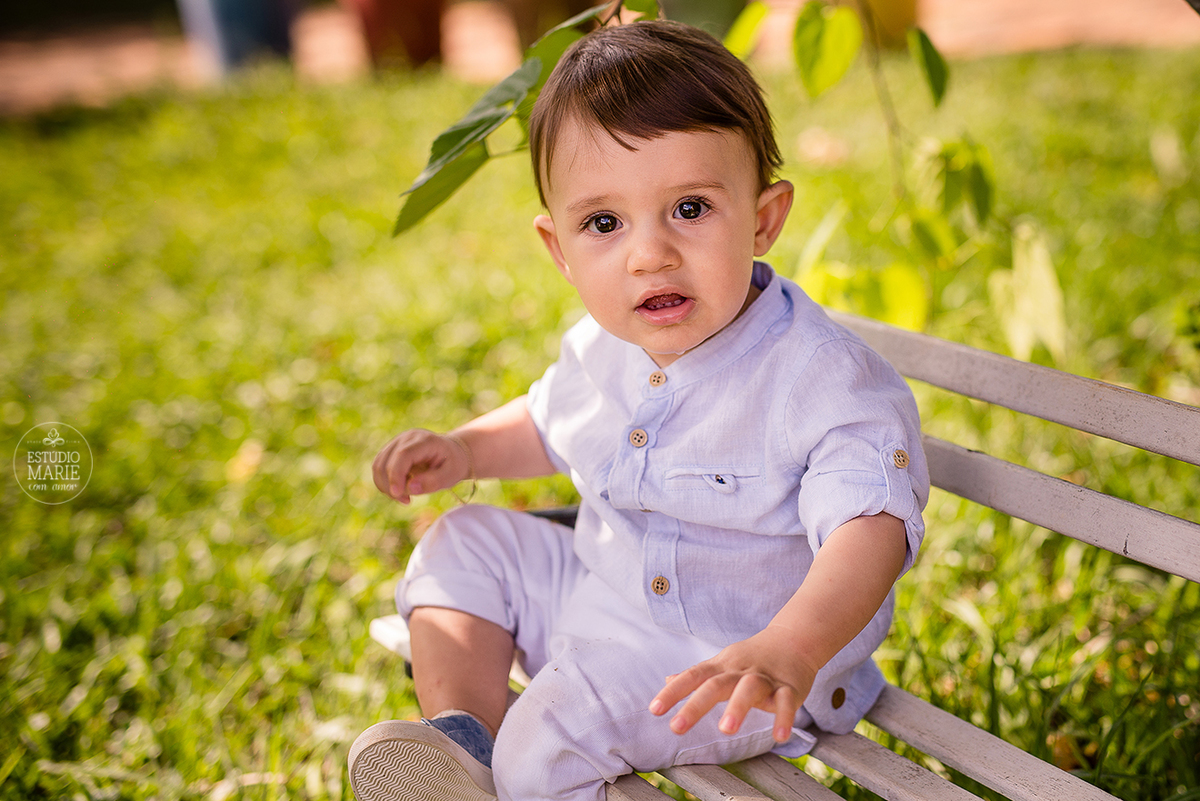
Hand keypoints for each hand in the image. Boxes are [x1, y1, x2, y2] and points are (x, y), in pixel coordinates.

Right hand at [372, 429, 469, 503]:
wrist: (450, 454)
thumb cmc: (452, 464)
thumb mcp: (452, 475)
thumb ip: (434, 481)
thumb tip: (410, 488)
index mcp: (424, 440)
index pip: (403, 455)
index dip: (396, 475)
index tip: (397, 494)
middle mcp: (406, 438)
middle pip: (386, 462)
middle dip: (391, 486)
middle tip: (407, 500)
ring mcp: (395, 443)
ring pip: (378, 466)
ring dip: (386, 486)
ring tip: (405, 497)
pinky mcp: (389, 452)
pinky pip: (379, 469)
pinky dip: (385, 484)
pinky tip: (400, 491)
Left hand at [648, 624, 817, 742]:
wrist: (795, 639)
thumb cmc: (752, 657)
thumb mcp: (722, 663)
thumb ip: (697, 675)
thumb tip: (667, 679)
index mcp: (722, 667)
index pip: (693, 676)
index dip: (673, 692)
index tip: (654, 710)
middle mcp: (740, 671)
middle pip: (715, 684)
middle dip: (695, 706)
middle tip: (675, 728)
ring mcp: (766, 678)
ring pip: (750, 688)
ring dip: (738, 707)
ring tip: (725, 730)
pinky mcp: (790, 688)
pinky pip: (786, 702)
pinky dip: (784, 717)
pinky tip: (779, 737)